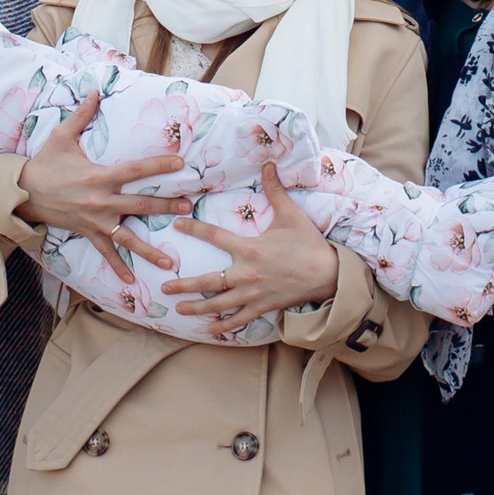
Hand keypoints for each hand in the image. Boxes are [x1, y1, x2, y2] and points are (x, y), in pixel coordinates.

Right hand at [13, 87, 197, 281]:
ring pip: (129, 237)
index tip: (181, 162)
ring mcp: (96, 221)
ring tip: (171, 262)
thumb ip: (82, 114)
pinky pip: (106, 253)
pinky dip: (118, 268)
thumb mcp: (62, 136)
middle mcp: (102, 201)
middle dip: (167, 206)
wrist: (24, 193)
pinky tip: (133, 282)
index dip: (159, 165)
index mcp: (100, 176)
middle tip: (190, 208)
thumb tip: (95, 90)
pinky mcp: (88, 233)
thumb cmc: (45, 163)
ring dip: (150, 250)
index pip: (136, 170)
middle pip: (141, 204)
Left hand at [172, 166, 339, 338]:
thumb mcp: (291, 214)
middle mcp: (247, 273)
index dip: (194, 228)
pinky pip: (239, 319)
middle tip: (164, 286)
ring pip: (219, 304)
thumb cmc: (309, 243)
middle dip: (184, 284)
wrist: (329, 274)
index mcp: (250, 248)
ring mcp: (253, 293)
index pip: (215, 236)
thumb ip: (275, 190)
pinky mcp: (263, 307)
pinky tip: (209, 330)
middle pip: (209, 281)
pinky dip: (223, 326)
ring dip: (197, 307)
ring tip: (178, 308)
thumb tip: (268, 164)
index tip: (177, 224)